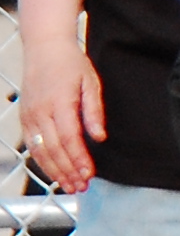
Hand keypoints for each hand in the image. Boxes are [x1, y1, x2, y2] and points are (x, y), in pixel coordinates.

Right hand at [16, 41, 102, 193]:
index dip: (79, 160)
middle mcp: (40, 112)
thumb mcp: (91, 83)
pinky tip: (53, 171)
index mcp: (59, 104)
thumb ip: (94, 112)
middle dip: (68, 172)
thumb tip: (99, 137)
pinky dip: (42, 161)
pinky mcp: (24, 117)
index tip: (89, 174)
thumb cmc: (71, 64)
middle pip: (54, 150)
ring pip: (40, 151)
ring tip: (69, 186)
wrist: (44, 48)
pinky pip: (32, 145)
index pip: (70, 140)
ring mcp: (29, 116)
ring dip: (54, 171)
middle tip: (80, 187)